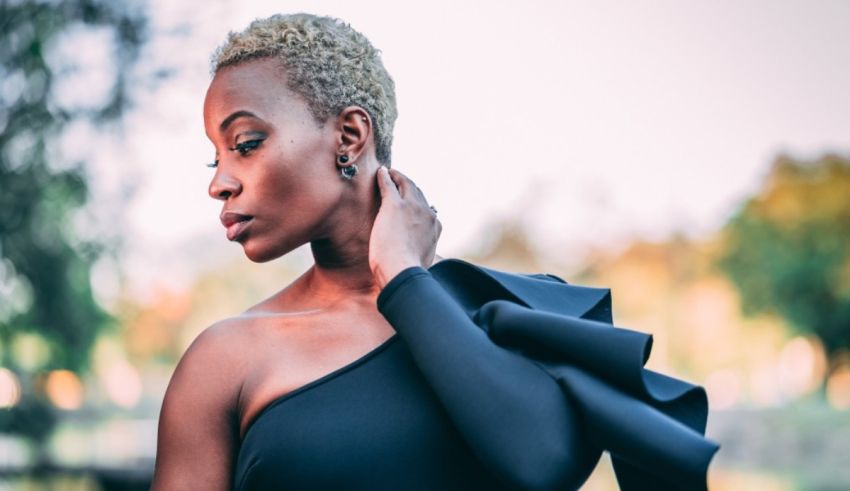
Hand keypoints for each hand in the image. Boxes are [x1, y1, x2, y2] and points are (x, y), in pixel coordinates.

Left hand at [370, 166, 441, 288]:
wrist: (402, 271)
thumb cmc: (408, 272)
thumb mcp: (424, 260)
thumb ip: (424, 252)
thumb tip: (423, 258)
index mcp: (435, 226)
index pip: (427, 209)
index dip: (418, 202)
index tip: (411, 200)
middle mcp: (427, 213)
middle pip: (418, 193)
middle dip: (408, 185)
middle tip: (399, 180)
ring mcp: (411, 207)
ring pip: (405, 184)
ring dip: (398, 177)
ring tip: (391, 173)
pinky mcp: (394, 205)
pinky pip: (389, 185)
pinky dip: (385, 176)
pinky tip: (381, 172)